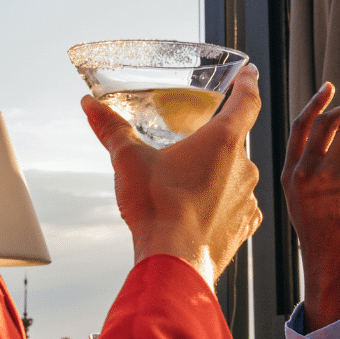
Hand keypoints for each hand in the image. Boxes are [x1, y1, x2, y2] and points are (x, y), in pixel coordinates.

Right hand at [81, 65, 261, 289]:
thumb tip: (91, 107)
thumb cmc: (158, 211)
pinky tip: (199, 210)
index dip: (247, 83)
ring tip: (187, 187)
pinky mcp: (245, 225)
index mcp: (223, 141)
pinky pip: (237, 205)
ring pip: (235, 176)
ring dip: (217, 175)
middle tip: (189, 148)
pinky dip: (221, 203)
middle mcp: (244, 167)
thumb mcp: (128, 161)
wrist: (174, 263)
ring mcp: (248, 198)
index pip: (247, 100)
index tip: (248, 75)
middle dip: (213, 143)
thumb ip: (112, 129)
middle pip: (234, 142)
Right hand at [281, 84, 339, 329]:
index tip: (329, 88)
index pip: (300, 126)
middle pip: (327, 122)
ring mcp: (325, 177)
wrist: (326, 261)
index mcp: (290, 172)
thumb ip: (308, 174)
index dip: (315, 103)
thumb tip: (330, 148)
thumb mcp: (300, 201)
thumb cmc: (318, 234)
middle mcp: (304, 170)